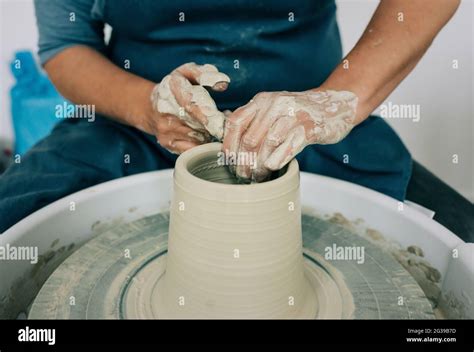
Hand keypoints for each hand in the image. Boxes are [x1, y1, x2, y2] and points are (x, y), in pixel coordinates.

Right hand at [150, 63, 229, 153]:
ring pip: (198, 137)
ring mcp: (165, 128)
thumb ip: (206, 74)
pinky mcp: (166, 143)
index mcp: (172, 88)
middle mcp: (166, 110)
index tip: (226, 117)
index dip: (210, 113)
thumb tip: (223, 83)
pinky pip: (192, 148)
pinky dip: (203, 144)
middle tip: (226, 124)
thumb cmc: (175, 88)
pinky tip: (205, 135)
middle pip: (198, 123)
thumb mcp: (188, 73)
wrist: (149, 107)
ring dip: (211, 134)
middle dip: (216, 125)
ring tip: (214, 127)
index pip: (192, 103)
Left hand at [222, 90, 357, 180]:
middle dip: (244, 162)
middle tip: (244, 176)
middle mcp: (275, 104)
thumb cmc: (298, 114)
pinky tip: (273, 168)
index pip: (235, 123)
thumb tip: (229, 146)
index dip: (229, 145)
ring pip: (268, 143)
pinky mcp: (310, 126)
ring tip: (258, 176)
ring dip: (260, 165)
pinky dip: (279, 158)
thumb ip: (252, 123)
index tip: (229, 162)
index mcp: (261, 101)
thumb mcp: (272, 112)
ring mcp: (293, 114)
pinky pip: (289, 145)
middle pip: (250, 138)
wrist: (334, 105)